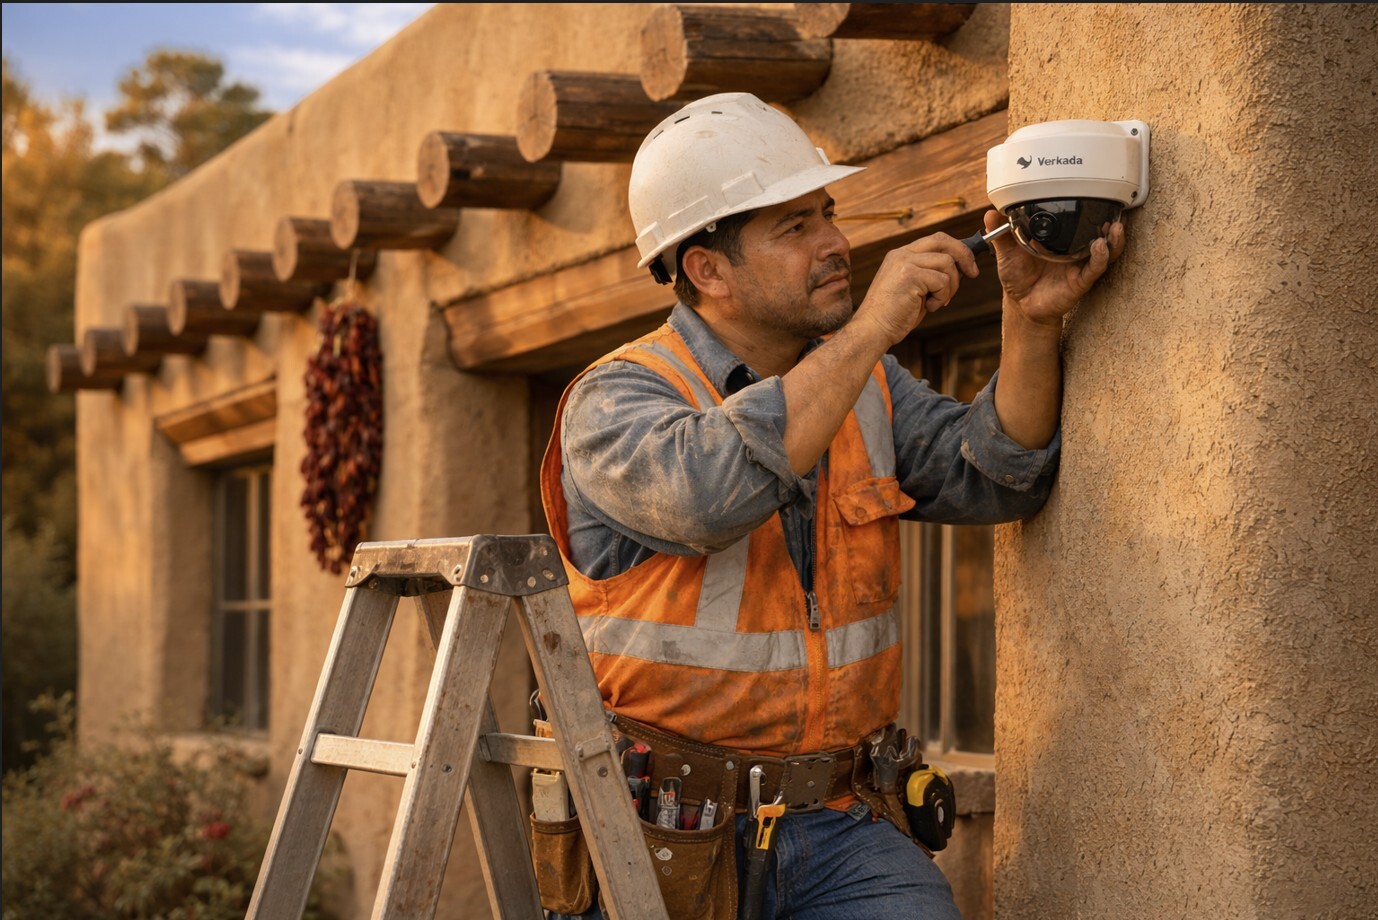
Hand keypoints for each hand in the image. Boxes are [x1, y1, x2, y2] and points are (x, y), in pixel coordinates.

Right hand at [855, 233, 979, 344]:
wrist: (872, 330)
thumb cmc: (894, 315)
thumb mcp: (915, 288)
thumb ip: (931, 274)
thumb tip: (962, 268)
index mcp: (901, 255)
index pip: (936, 240)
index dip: (957, 249)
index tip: (968, 266)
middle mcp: (902, 254)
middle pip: (943, 241)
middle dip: (964, 256)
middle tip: (973, 273)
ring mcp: (904, 262)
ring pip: (947, 263)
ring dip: (950, 286)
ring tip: (937, 302)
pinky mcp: (909, 275)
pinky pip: (942, 281)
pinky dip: (942, 297)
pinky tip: (929, 307)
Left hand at [986, 210, 1125, 325]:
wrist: (1021, 304)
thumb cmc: (1018, 277)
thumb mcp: (1007, 253)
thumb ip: (1001, 234)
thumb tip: (991, 213)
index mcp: (1059, 240)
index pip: (1078, 221)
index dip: (1090, 208)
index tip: (1096, 192)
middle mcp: (1073, 250)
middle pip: (1100, 233)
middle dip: (1109, 221)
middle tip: (1113, 208)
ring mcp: (1079, 266)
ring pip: (1105, 250)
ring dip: (1112, 239)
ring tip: (1113, 227)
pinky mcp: (1079, 282)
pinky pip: (1094, 269)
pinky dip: (1100, 258)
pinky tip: (1099, 248)